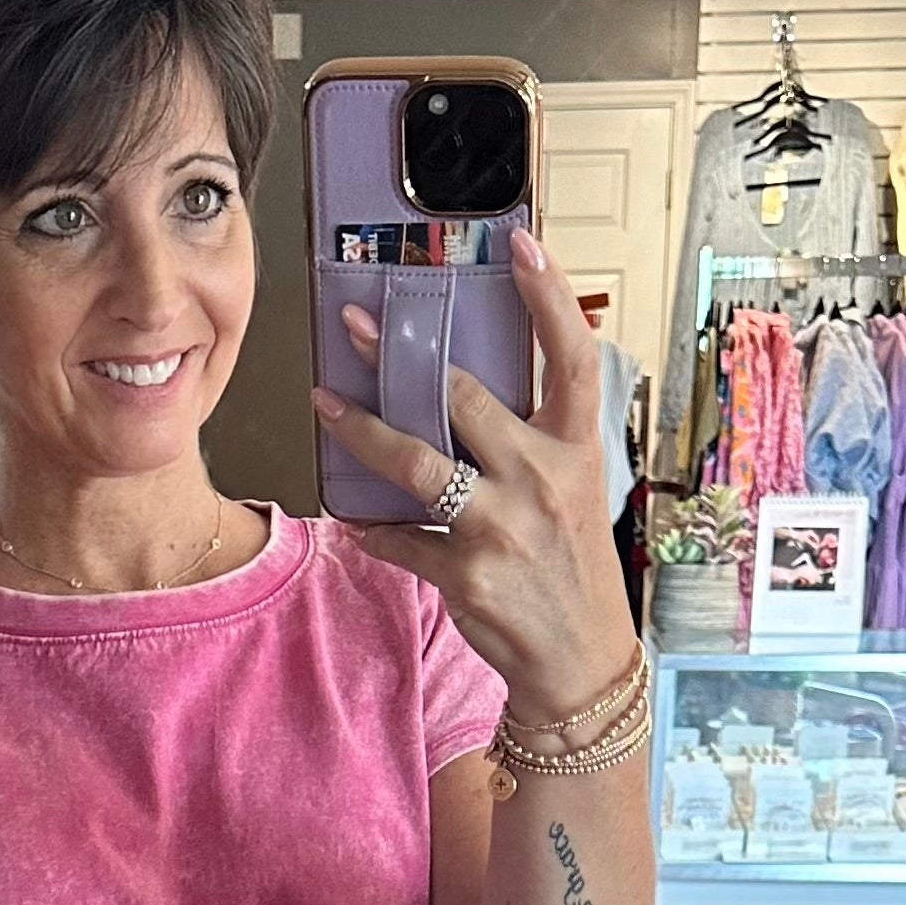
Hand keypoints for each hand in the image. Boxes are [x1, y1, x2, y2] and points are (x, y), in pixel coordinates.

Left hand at [313, 227, 637, 719]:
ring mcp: (502, 529)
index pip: (570, 357)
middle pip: (464, 399)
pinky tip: (354, 518)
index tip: (520, 241)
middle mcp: (541, 481)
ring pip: (417, 465)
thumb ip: (532, 442)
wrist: (581, 663)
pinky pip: (401, 539)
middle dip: (400, 357)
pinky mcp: (466, 575)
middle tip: (355, 325)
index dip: (547, 296)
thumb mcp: (575, 493)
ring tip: (324, 404)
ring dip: (362, 432)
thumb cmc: (571, 570)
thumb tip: (468, 392)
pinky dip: (372, 528)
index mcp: (575, 450)